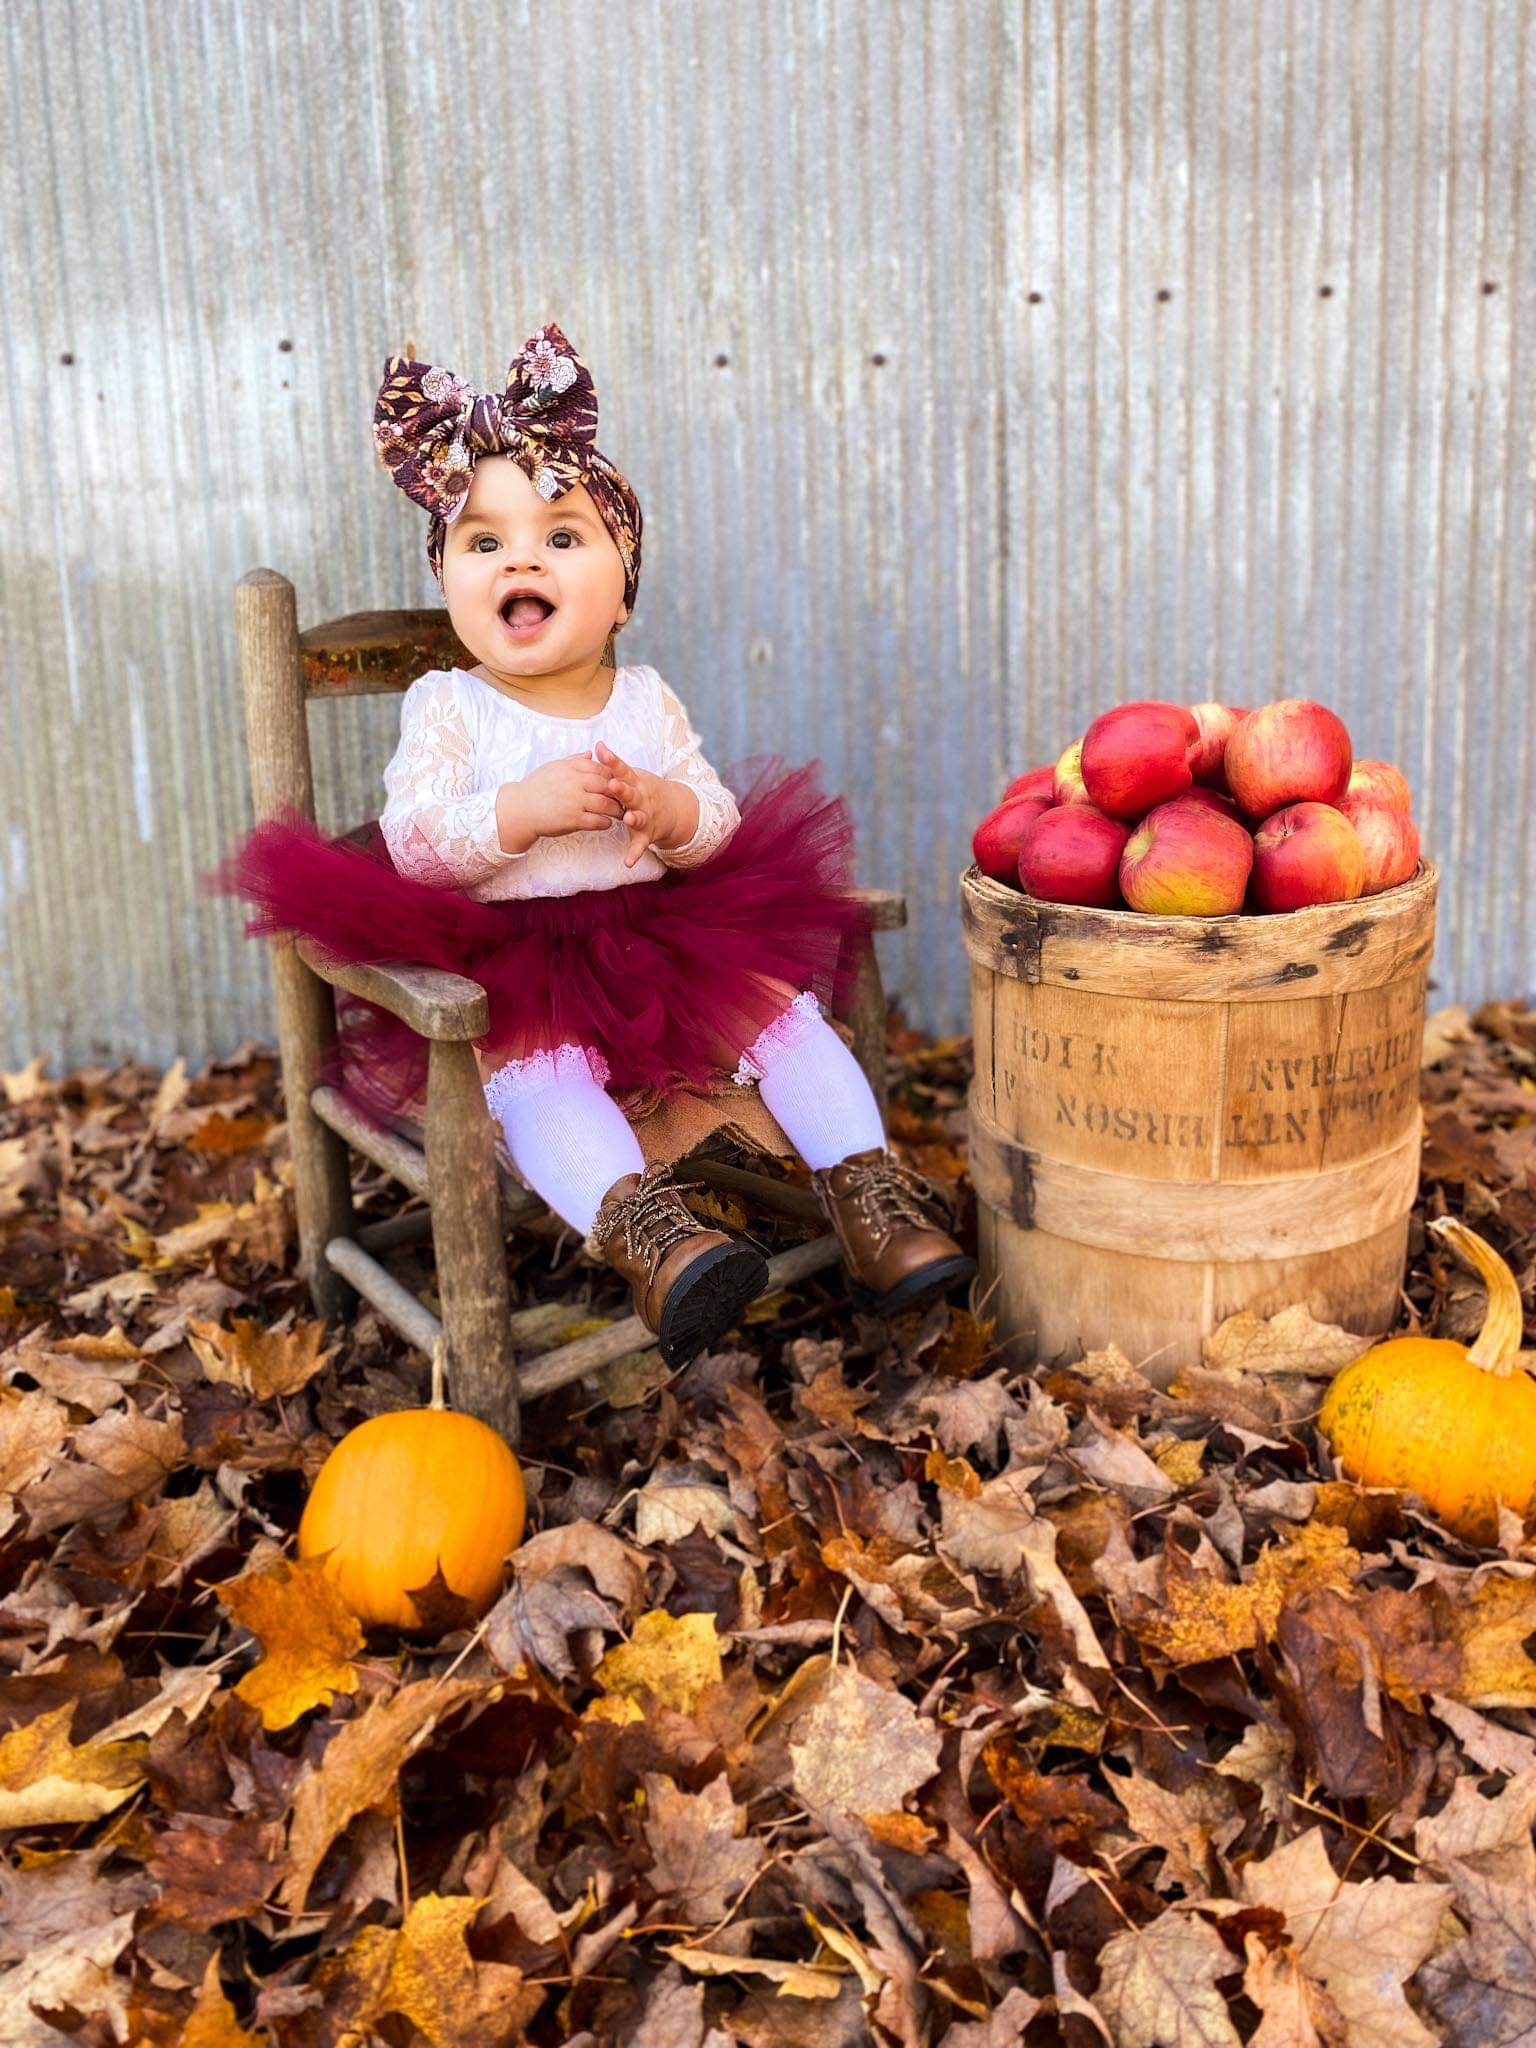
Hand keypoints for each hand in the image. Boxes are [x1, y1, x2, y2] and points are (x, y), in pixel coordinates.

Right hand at [495, 752, 624, 852]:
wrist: (519, 810)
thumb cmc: (535, 788)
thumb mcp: (553, 768)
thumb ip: (573, 760)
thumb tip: (590, 753)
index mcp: (571, 768)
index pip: (600, 768)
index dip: (612, 776)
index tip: (618, 783)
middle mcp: (574, 783)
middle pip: (606, 785)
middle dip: (619, 793)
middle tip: (627, 799)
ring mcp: (574, 801)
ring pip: (605, 804)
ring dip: (616, 809)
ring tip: (621, 813)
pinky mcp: (572, 819)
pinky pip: (596, 821)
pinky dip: (605, 822)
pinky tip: (607, 823)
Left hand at [593, 741, 693, 867]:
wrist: (673, 809)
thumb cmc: (643, 790)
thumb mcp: (632, 776)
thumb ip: (613, 765)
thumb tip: (596, 745)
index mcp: (635, 783)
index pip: (623, 770)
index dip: (613, 761)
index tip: (602, 752)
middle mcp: (642, 798)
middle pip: (631, 793)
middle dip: (622, 790)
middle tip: (613, 785)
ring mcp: (646, 816)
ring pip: (639, 817)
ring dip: (633, 817)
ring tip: (627, 818)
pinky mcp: (647, 834)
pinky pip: (640, 845)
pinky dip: (635, 853)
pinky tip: (628, 862)